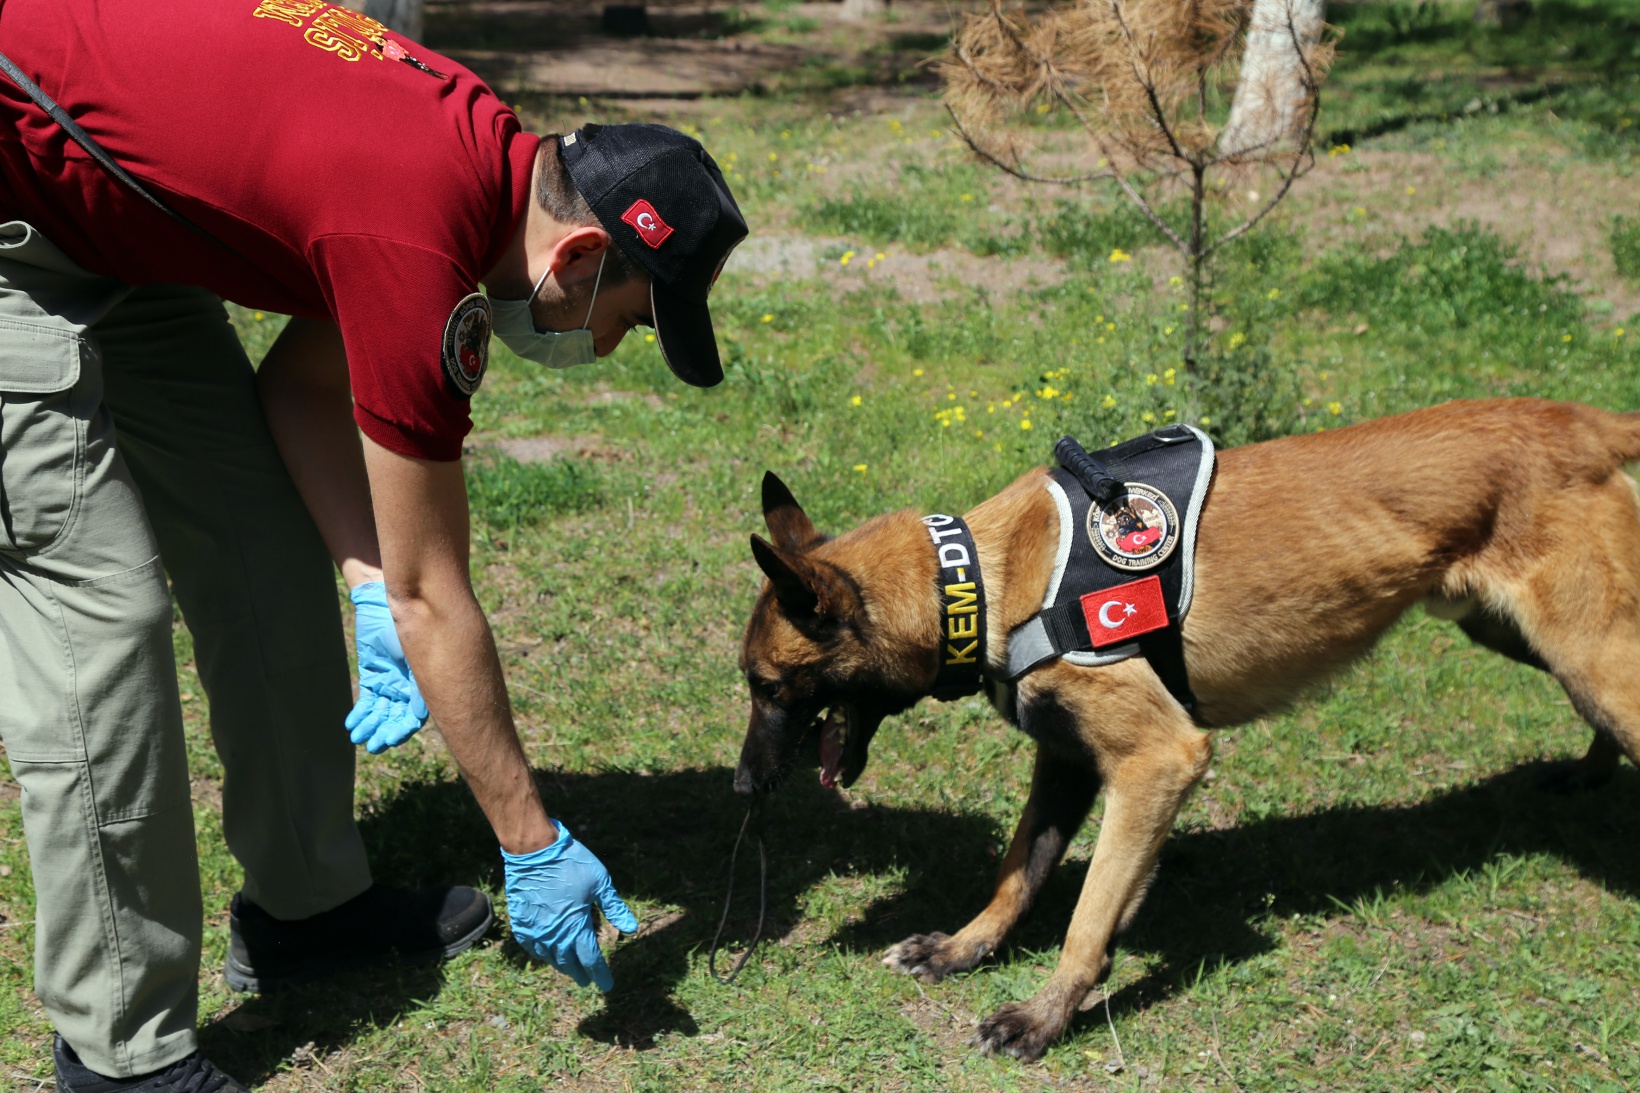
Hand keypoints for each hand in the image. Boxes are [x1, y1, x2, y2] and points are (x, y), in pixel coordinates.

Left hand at [345, 581, 429, 752]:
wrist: (384, 598)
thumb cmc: (406, 619)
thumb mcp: (415, 650)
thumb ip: (418, 681)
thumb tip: (418, 714)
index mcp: (425, 680)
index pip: (417, 714)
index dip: (404, 728)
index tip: (393, 738)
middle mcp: (411, 684)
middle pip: (399, 717)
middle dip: (386, 732)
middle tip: (375, 745)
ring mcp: (392, 681)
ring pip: (382, 712)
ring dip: (371, 726)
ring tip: (359, 738)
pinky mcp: (374, 676)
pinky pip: (368, 701)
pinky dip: (360, 714)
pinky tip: (352, 725)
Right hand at [503, 821, 637, 989]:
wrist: (534, 850)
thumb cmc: (571, 862)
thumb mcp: (600, 882)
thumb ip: (614, 908)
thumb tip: (631, 929)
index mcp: (577, 925)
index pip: (591, 959)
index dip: (600, 973)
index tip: (607, 985)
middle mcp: (555, 934)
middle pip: (569, 963)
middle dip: (580, 973)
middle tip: (587, 980)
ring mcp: (535, 930)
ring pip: (550, 958)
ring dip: (562, 966)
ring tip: (570, 969)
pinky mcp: (520, 923)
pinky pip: (532, 948)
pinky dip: (542, 954)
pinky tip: (547, 954)